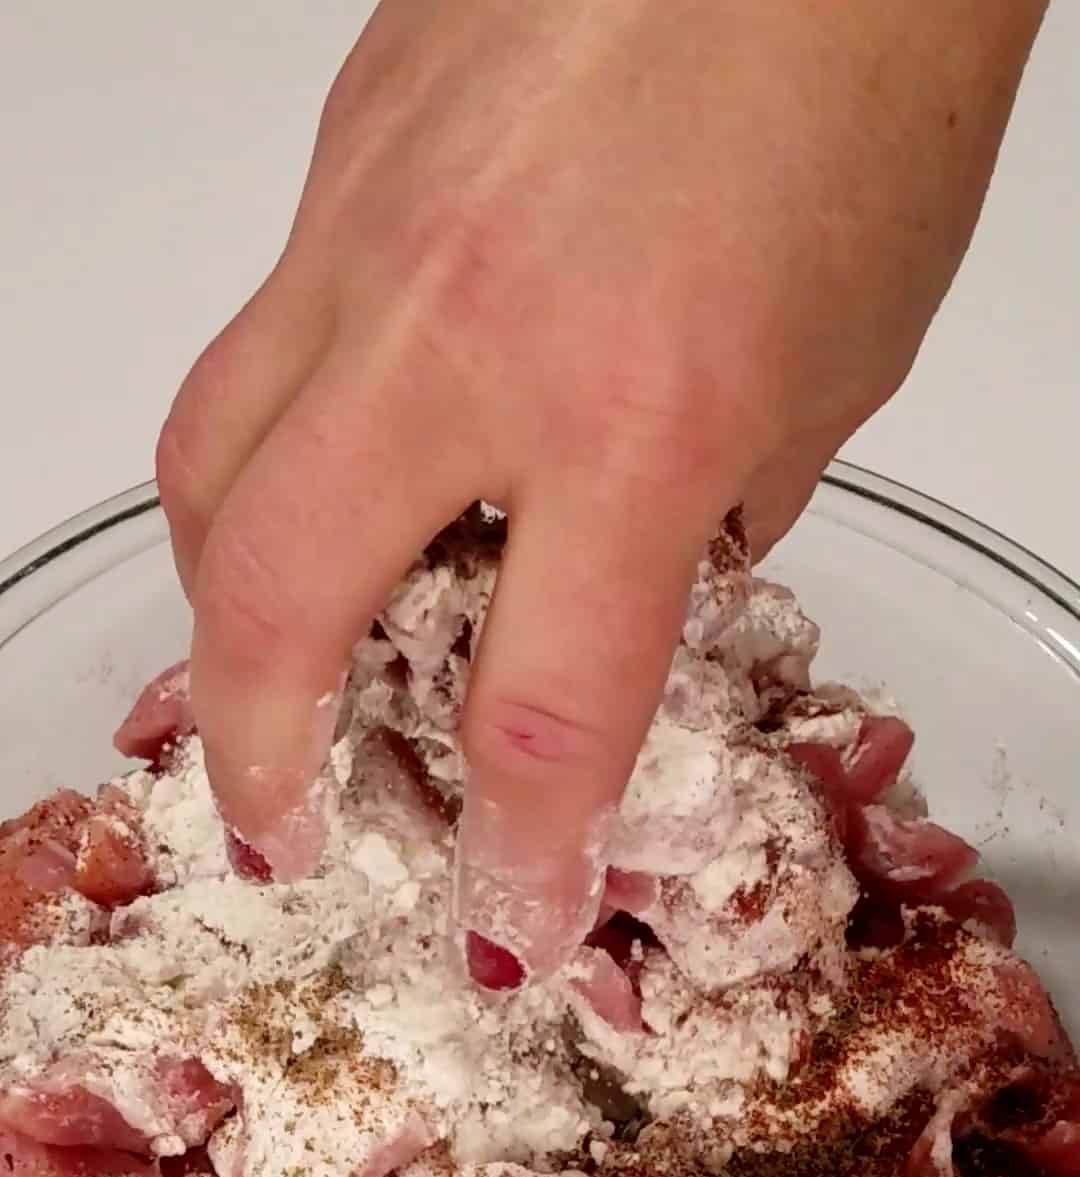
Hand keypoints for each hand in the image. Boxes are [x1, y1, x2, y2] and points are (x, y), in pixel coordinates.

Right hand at [157, 0, 1046, 969]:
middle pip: (280, 595)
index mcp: (636, 412)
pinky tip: (339, 460)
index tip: (507, 910)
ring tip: (267, 670)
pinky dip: (275, 438)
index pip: (535, 711)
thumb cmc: (868, 88)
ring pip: (211, 457)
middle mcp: (468, 330)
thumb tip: (634, 585)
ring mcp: (372, 230)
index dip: (515, 853)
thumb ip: (712, 510)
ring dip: (224, 601)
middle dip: (265, 752)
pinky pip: (261, 337)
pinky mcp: (338, 157)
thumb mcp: (834, 371)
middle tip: (285, 822)